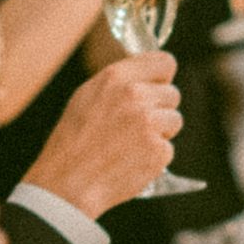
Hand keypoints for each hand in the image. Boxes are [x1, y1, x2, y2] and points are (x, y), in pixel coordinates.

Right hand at [23, 54, 184, 217]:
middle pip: (173, 94)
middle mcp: (136, 96)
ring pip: (175, 120)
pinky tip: (132, 160)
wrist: (68, 182)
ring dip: (160, 132)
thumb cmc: (73, 142)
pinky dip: (155, 156)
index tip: (156, 87)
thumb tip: (147, 77)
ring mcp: (149, 123)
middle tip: (135, 124)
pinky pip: (168, 148)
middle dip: (160, 108)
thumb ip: (120, 83)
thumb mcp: (87, 96)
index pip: (165, 62)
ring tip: (131, 143)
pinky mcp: (158, 150)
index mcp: (117, 77)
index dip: (162, 78)